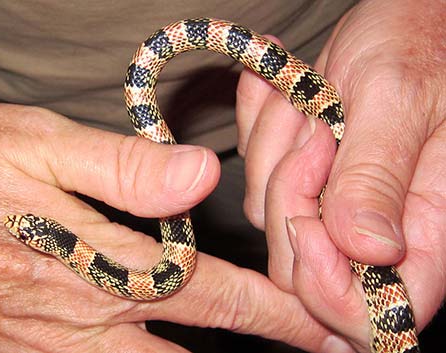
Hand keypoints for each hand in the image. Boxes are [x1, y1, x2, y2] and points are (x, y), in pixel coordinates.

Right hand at [0, 103, 348, 351]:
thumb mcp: (41, 149)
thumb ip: (123, 170)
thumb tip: (200, 175)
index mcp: (101, 262)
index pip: (211, 291)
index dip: (271, 308)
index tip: (318, 320)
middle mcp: (88, 313)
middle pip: (197, 338)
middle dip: (262, 338)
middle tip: (315, 342)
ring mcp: (60, 340)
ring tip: (259, 347)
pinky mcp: (35, 346)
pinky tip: (168, 345)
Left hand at [236, 0, 444, 350]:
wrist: (399, 21)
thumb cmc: (416, 47)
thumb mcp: (397, 100)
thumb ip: (379, 177)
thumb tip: (369, 250)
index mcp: (423, 224)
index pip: (374, 310)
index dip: (327, 285)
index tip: (307, 222)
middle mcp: (373, 228)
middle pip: (300, 264)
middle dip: (292, 197)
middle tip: (316, 136)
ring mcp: (330, 205)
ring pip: (268, 217)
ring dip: (278, 153)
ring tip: (312, 104)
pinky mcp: (301, 181)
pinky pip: (254, 179)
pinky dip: (264, 135)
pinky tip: (291, 99)